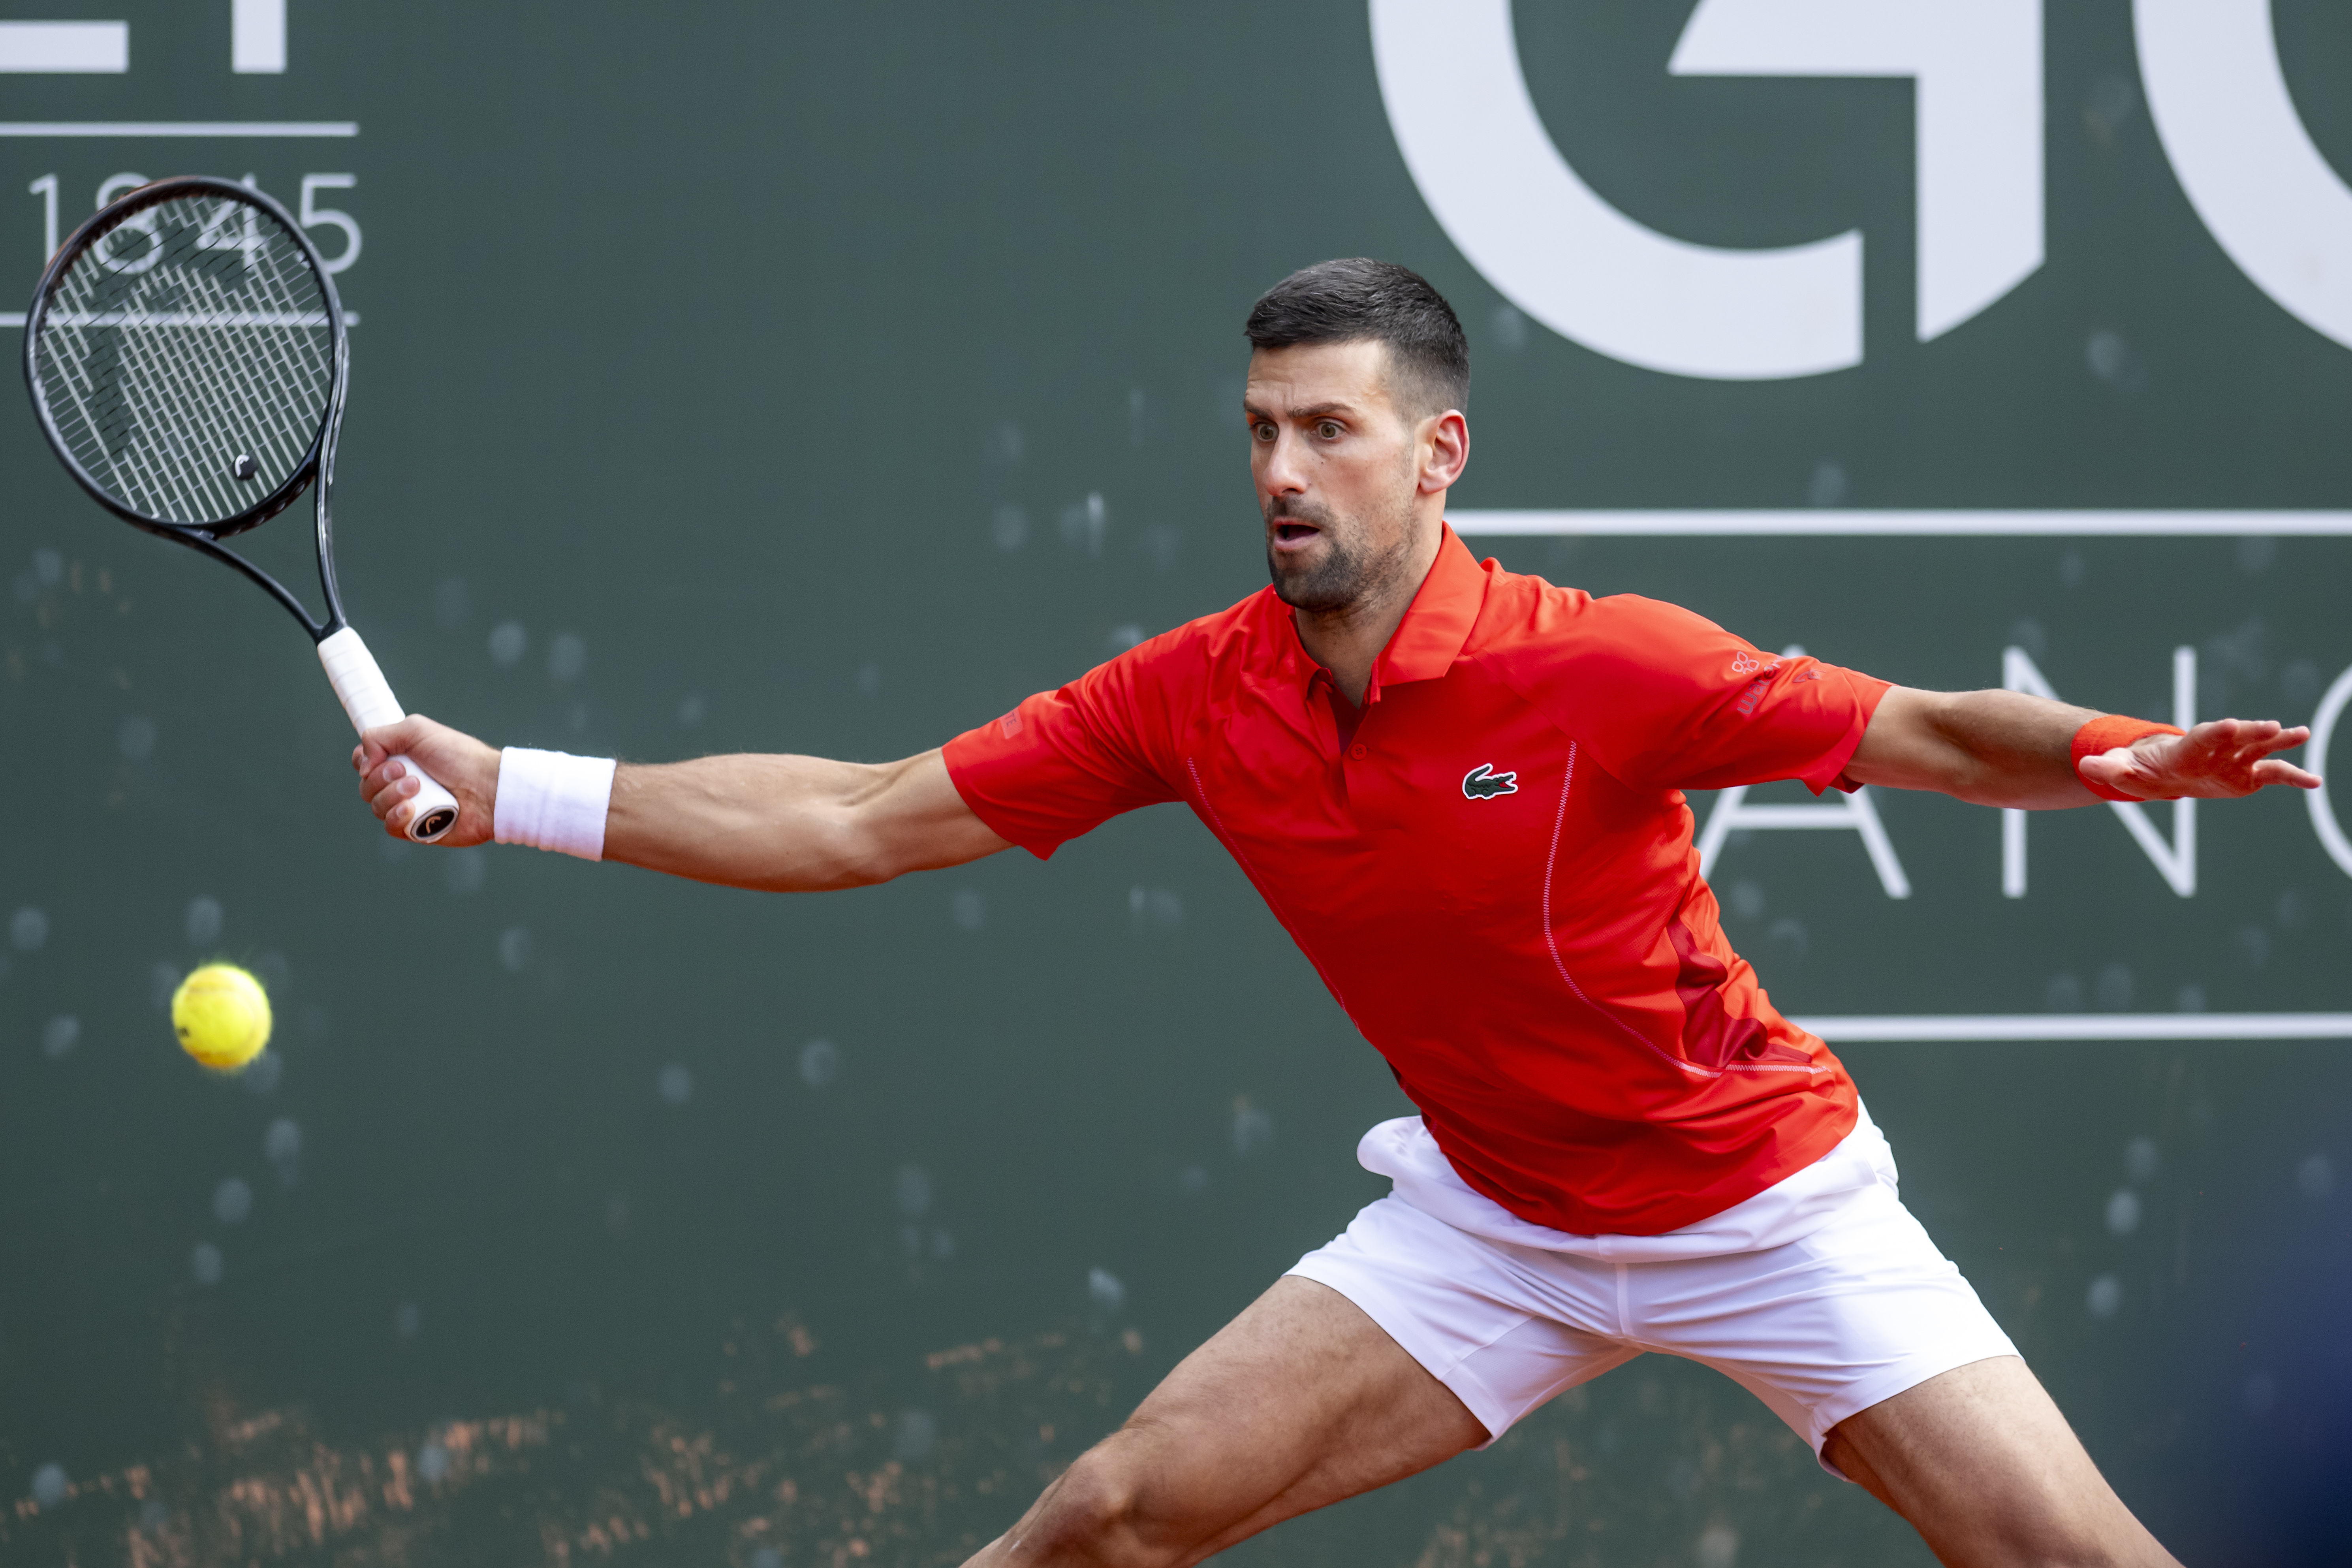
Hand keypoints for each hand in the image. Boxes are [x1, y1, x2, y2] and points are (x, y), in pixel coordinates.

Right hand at [352, 715, 500, 843]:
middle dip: (380, 777)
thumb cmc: (459, 756)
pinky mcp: (416, 829)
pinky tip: (412, 809)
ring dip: (391, 794)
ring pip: (375, 806)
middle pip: (365, 785)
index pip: (363, 763)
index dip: (364, 761)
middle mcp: (400, 783)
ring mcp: (407, 807)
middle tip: (406, 771)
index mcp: (399, 759)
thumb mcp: (417, 730)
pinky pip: (389, 826)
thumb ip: (379, 736)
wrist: (487, 788)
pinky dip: (396, 816)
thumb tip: (362, 763)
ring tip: (418, 787)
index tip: (377, 758)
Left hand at [2079, 718, 2319, 800]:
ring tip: (2303, 734)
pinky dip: (2293, 777)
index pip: (2203, 737)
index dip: (2216, 732)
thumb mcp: (2123, 771)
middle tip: (2274, 726)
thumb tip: (2087, 765)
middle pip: (2237, 738)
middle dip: (2253, 732)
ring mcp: (2235, 761)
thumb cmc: (2142, 769)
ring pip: (2260, 749)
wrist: (2162, 773)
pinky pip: (2273, 775)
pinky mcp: (2248, 776)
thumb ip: (2109, 767)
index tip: (2231, 725)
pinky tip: (2315, 781)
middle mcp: (2217, 749)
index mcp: (2187, 747)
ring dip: (2280, 742)